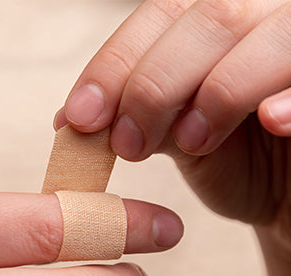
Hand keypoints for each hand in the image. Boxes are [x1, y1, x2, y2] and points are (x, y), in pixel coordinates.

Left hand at [55, 0, 290, 248]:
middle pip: (207, 19)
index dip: (115, 66)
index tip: (81, 118)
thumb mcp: (175, 139)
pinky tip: (270, 121)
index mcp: (214, 27)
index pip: (159, 17)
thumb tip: (68, 120)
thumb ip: (132, 119)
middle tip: (129, 145)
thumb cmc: (231, 163)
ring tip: (191, 143)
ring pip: (261, 37)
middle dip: (155, 85)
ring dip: (217, 92)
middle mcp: (259, 18)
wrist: (283, 194)